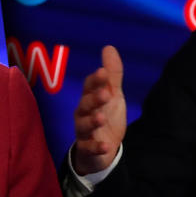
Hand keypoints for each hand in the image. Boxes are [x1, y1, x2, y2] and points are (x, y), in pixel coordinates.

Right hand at [73, 45, 125, 174]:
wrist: (102, 149)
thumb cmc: (105, 117)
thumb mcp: (112, 95)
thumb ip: (112, 75)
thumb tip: (108, 47)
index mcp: (90, 98)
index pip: (89, 86)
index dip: (96, 80)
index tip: (103, 72)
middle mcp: (84, 113)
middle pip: (85, 104)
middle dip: (94, 99)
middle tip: (105, 94)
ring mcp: (84, 131)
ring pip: (83, 125)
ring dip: (92, 121)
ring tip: (101, 118)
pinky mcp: (87, 148)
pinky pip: (89, 148)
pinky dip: (96, 147)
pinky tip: (106, 146)